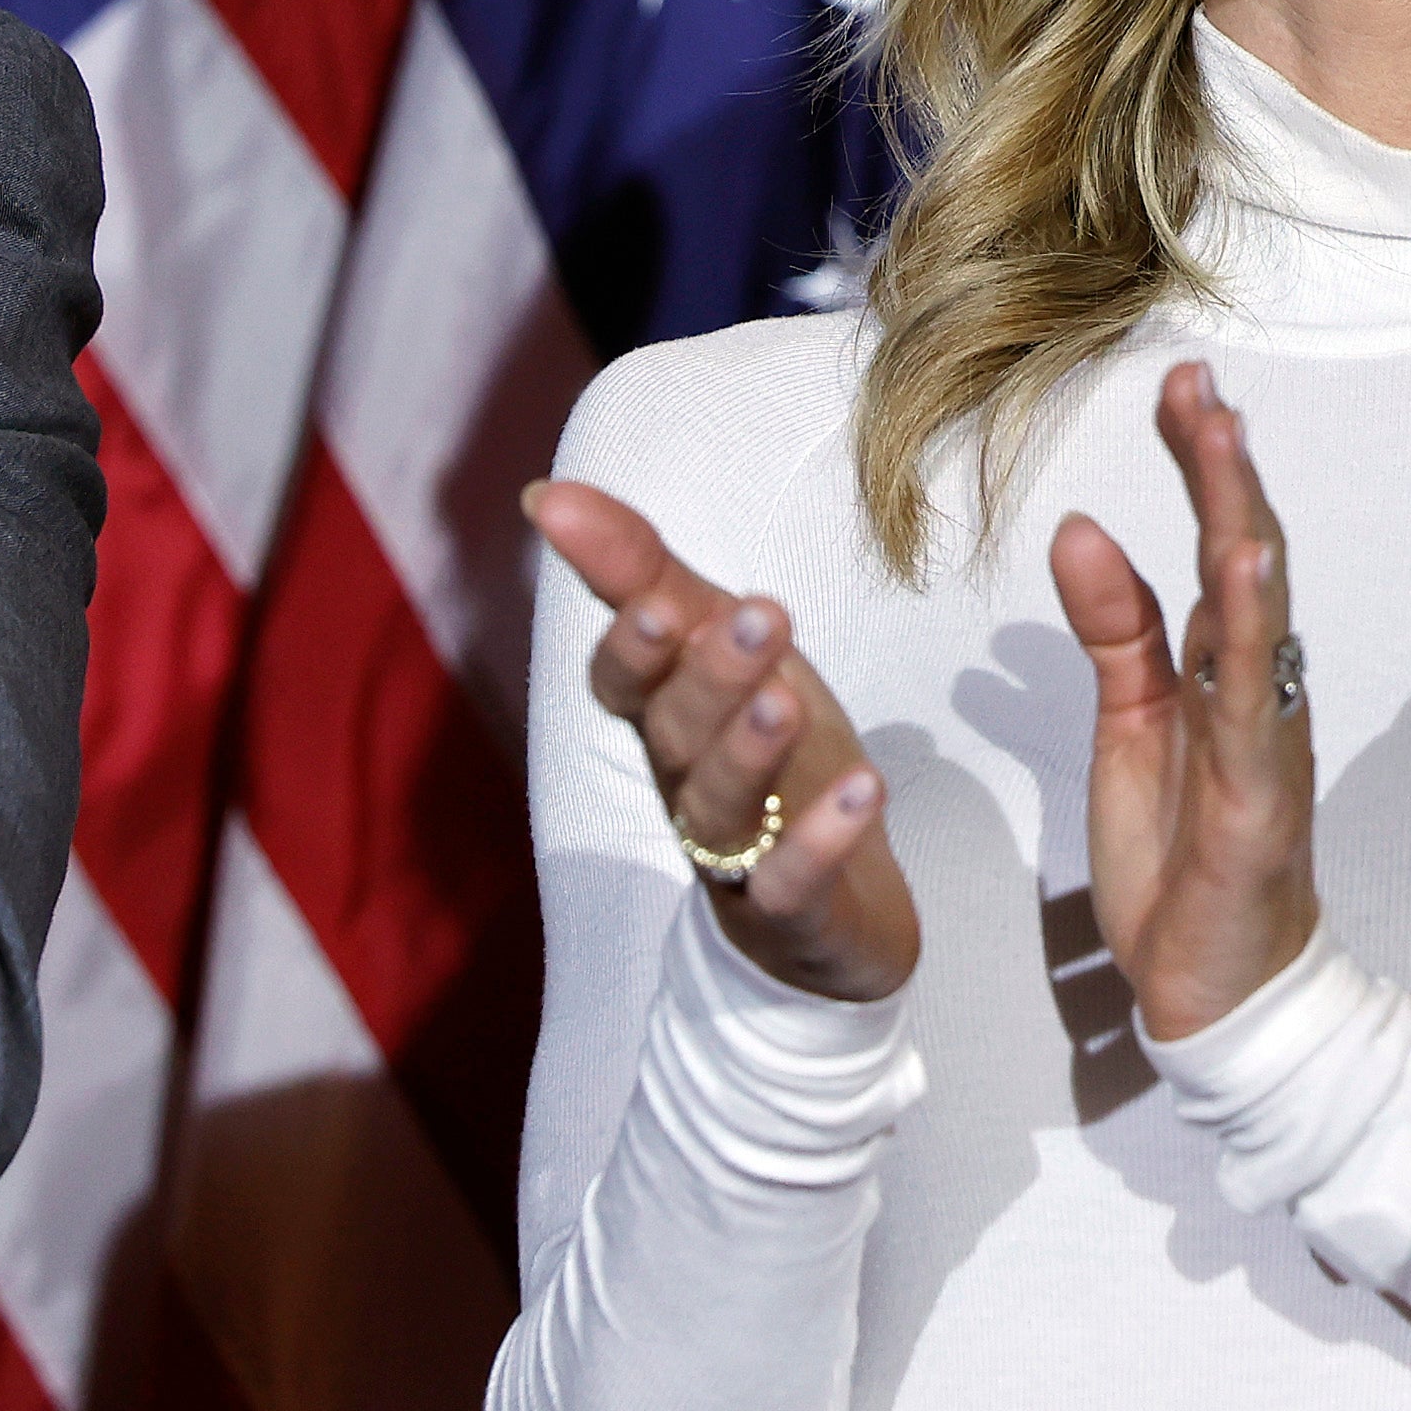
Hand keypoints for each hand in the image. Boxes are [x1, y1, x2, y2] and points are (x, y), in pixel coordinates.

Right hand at [524, 482, 919, 1001]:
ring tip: (786, 703)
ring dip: (750, 751)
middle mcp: (688, 785)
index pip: (623, 684)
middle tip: (763, 614)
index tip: (652, 597)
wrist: (833, 915)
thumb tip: (548, 493)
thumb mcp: (720, 650)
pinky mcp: (795, 916)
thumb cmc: (772, 759)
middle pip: (679, 733)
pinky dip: (821, 842)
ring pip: (721, 804)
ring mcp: (737, 857)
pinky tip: (862, 791)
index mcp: (666, 721)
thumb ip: (644, 574)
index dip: (631, 647)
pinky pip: (793, 885)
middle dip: (712, 674)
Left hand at [1049, 361, 1318, 1041]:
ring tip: (1222, 438)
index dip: (1198, 464)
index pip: (1212, 542)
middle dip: (1221, 467)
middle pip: (1242, 554)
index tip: (1178, 386)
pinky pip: (1255, 699)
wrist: (1213, 984)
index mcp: (1220, 667)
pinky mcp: (1256, 795)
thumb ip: (1115, 629)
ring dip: (1240, 519)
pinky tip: (1243, 565)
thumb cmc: (1183, 856)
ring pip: (1257, 611)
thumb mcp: (1129, 724)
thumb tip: (1083, 529)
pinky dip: (1251, 628)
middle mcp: (1255, 687)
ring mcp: (1263, 736)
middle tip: (1197, 383)